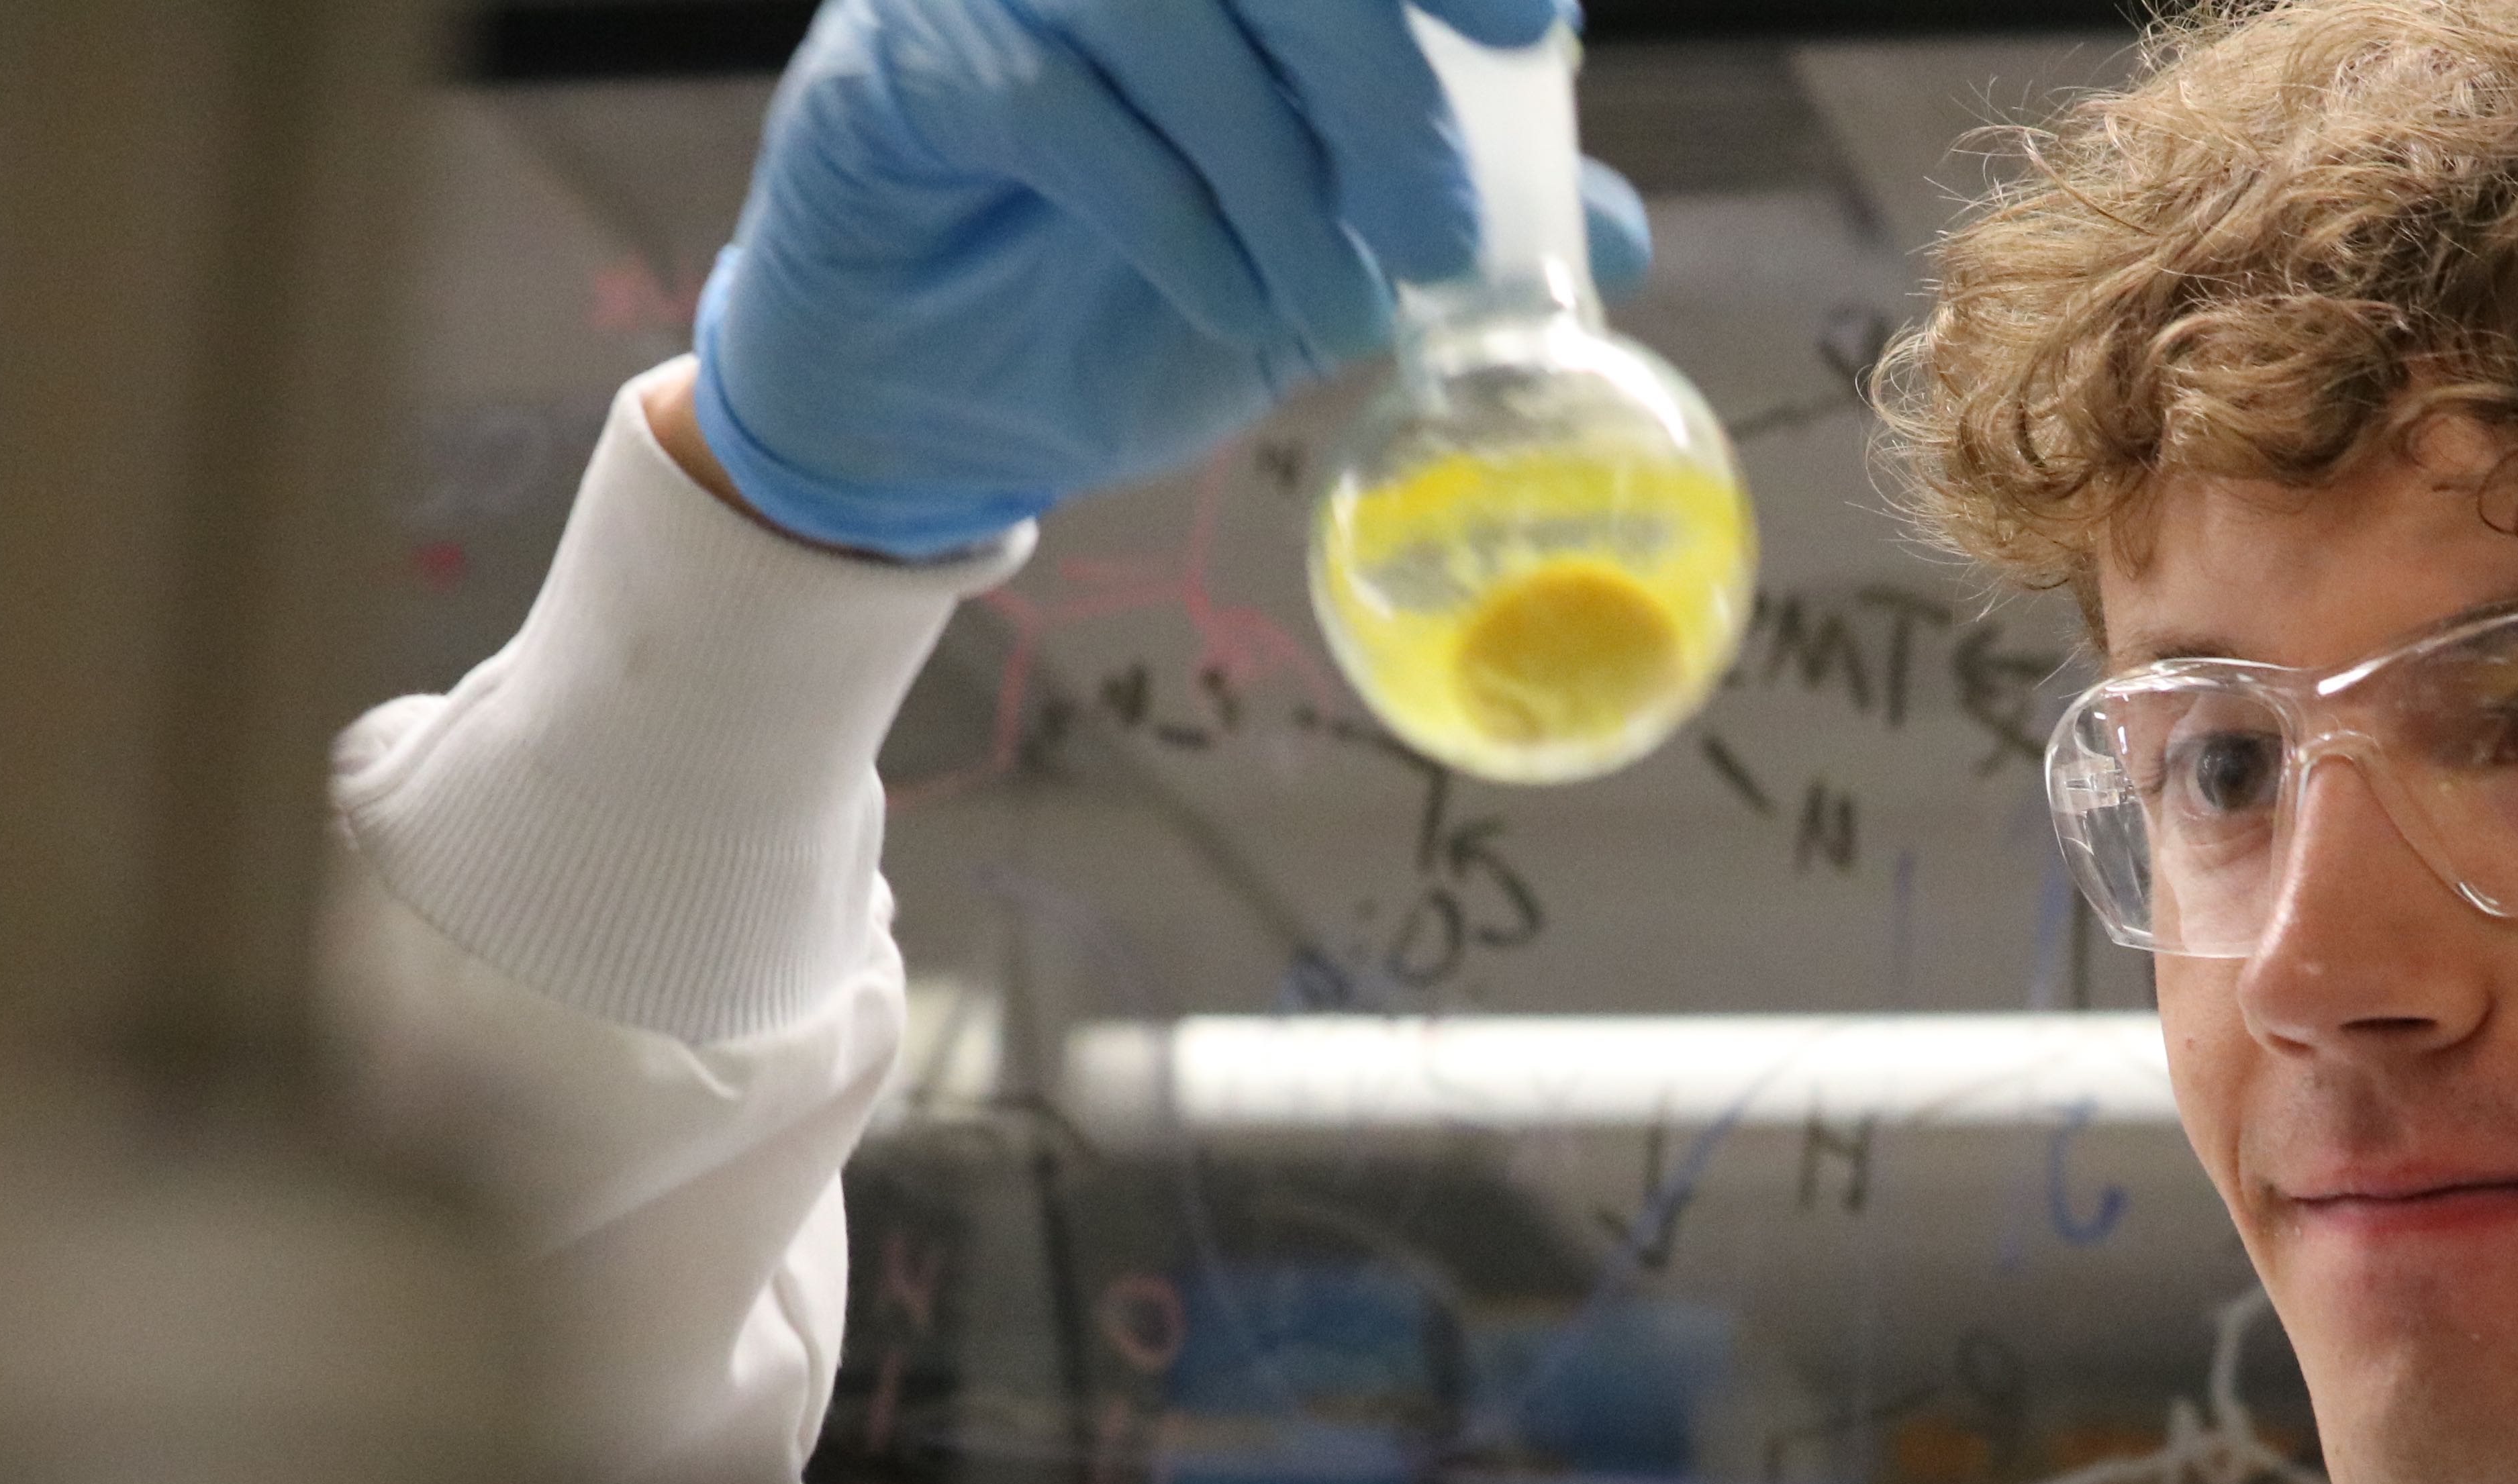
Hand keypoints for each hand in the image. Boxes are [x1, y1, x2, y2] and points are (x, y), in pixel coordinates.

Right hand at [692, 0, 1651, 558]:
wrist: (949, 410)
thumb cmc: (1141, 301)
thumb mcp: (1327, 273)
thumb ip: (1457, 234)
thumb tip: (1618, 230)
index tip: (1535, 30)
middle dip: (1377, 77)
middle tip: (1437, 228)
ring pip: (1159, 5)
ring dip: (1272, 165)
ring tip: (1334, 301)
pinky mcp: (899, 59)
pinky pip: (1047, 99)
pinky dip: (1167, 210)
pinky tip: (1232, 305)